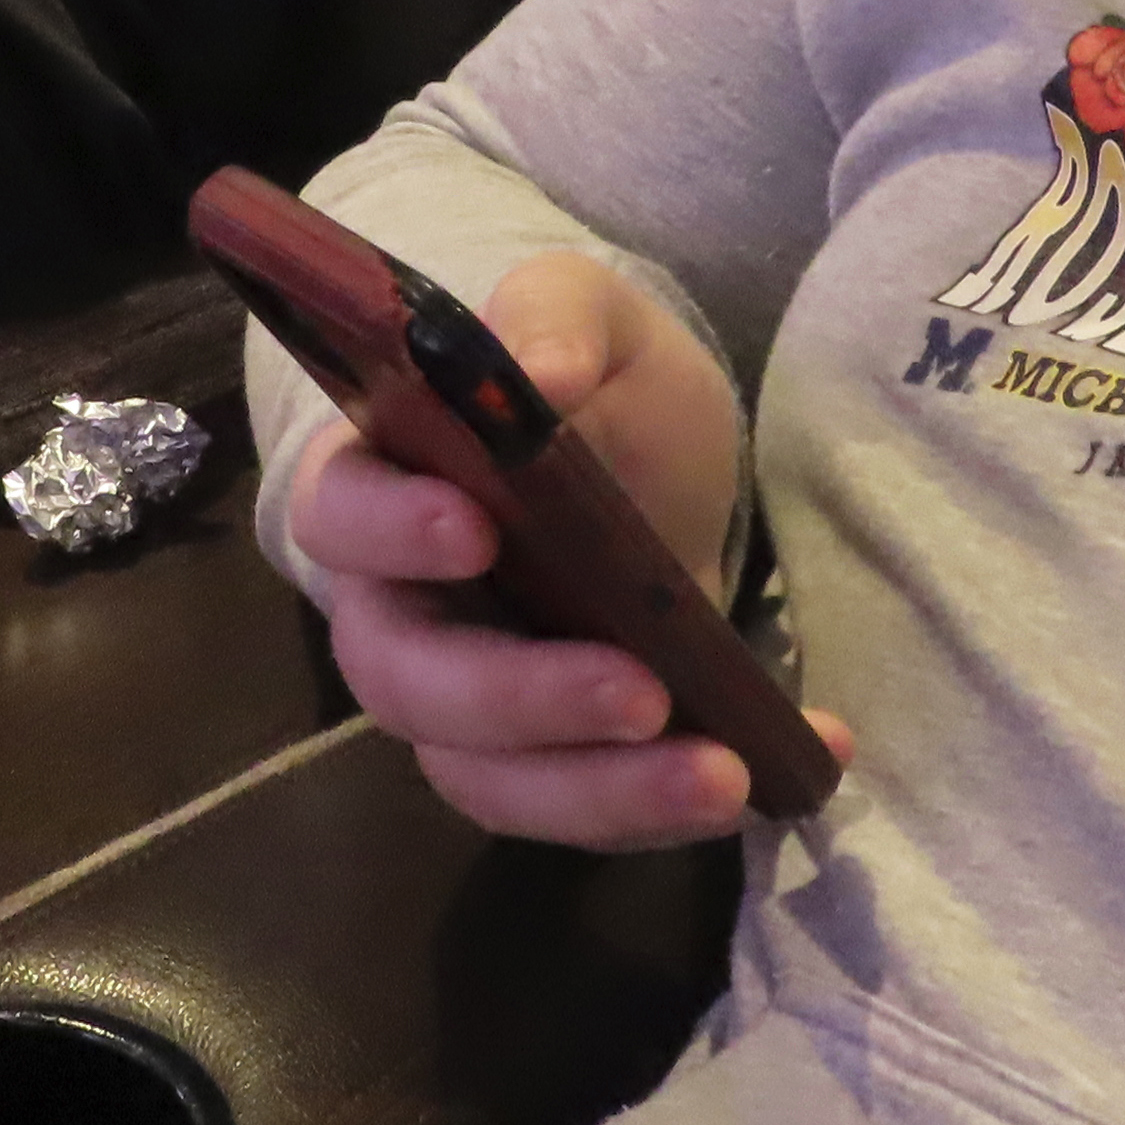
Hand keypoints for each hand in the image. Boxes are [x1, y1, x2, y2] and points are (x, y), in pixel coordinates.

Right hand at [287, 252, 850, 849]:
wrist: (644, 461)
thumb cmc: (591, 378)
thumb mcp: (590, 314)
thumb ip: (557, 317)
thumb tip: (540, 373)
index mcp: (381, 483)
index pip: (339, 516)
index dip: (388, 532)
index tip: (476, 526)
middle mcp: (398, 607)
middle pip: (406, 679)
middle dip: (519, 699)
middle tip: (641, 691)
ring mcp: (464, 700)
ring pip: (483, 776)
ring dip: (599, 791)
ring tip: (724, 775)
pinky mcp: (546, 758)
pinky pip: (578, 809)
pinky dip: (669, 809)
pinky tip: (785, 767)